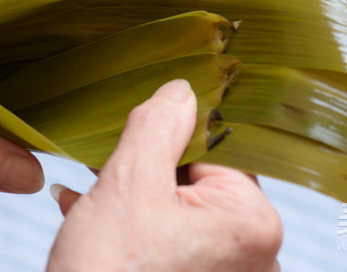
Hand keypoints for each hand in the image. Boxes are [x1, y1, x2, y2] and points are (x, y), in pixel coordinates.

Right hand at [46, 80, 281, 271]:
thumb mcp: (129, 180)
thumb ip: (160, 124)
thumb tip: (182, 90)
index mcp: (254, 223)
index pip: (218, 148)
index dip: (170, 138)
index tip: (134, 141)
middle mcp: (255, 255)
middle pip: (198, 180)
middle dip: (147, 169)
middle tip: (106, 171)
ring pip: (180, 209)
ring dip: (132, 195)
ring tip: (92, 198)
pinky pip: (175, 240)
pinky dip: (136, 226)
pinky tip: (94, 218)